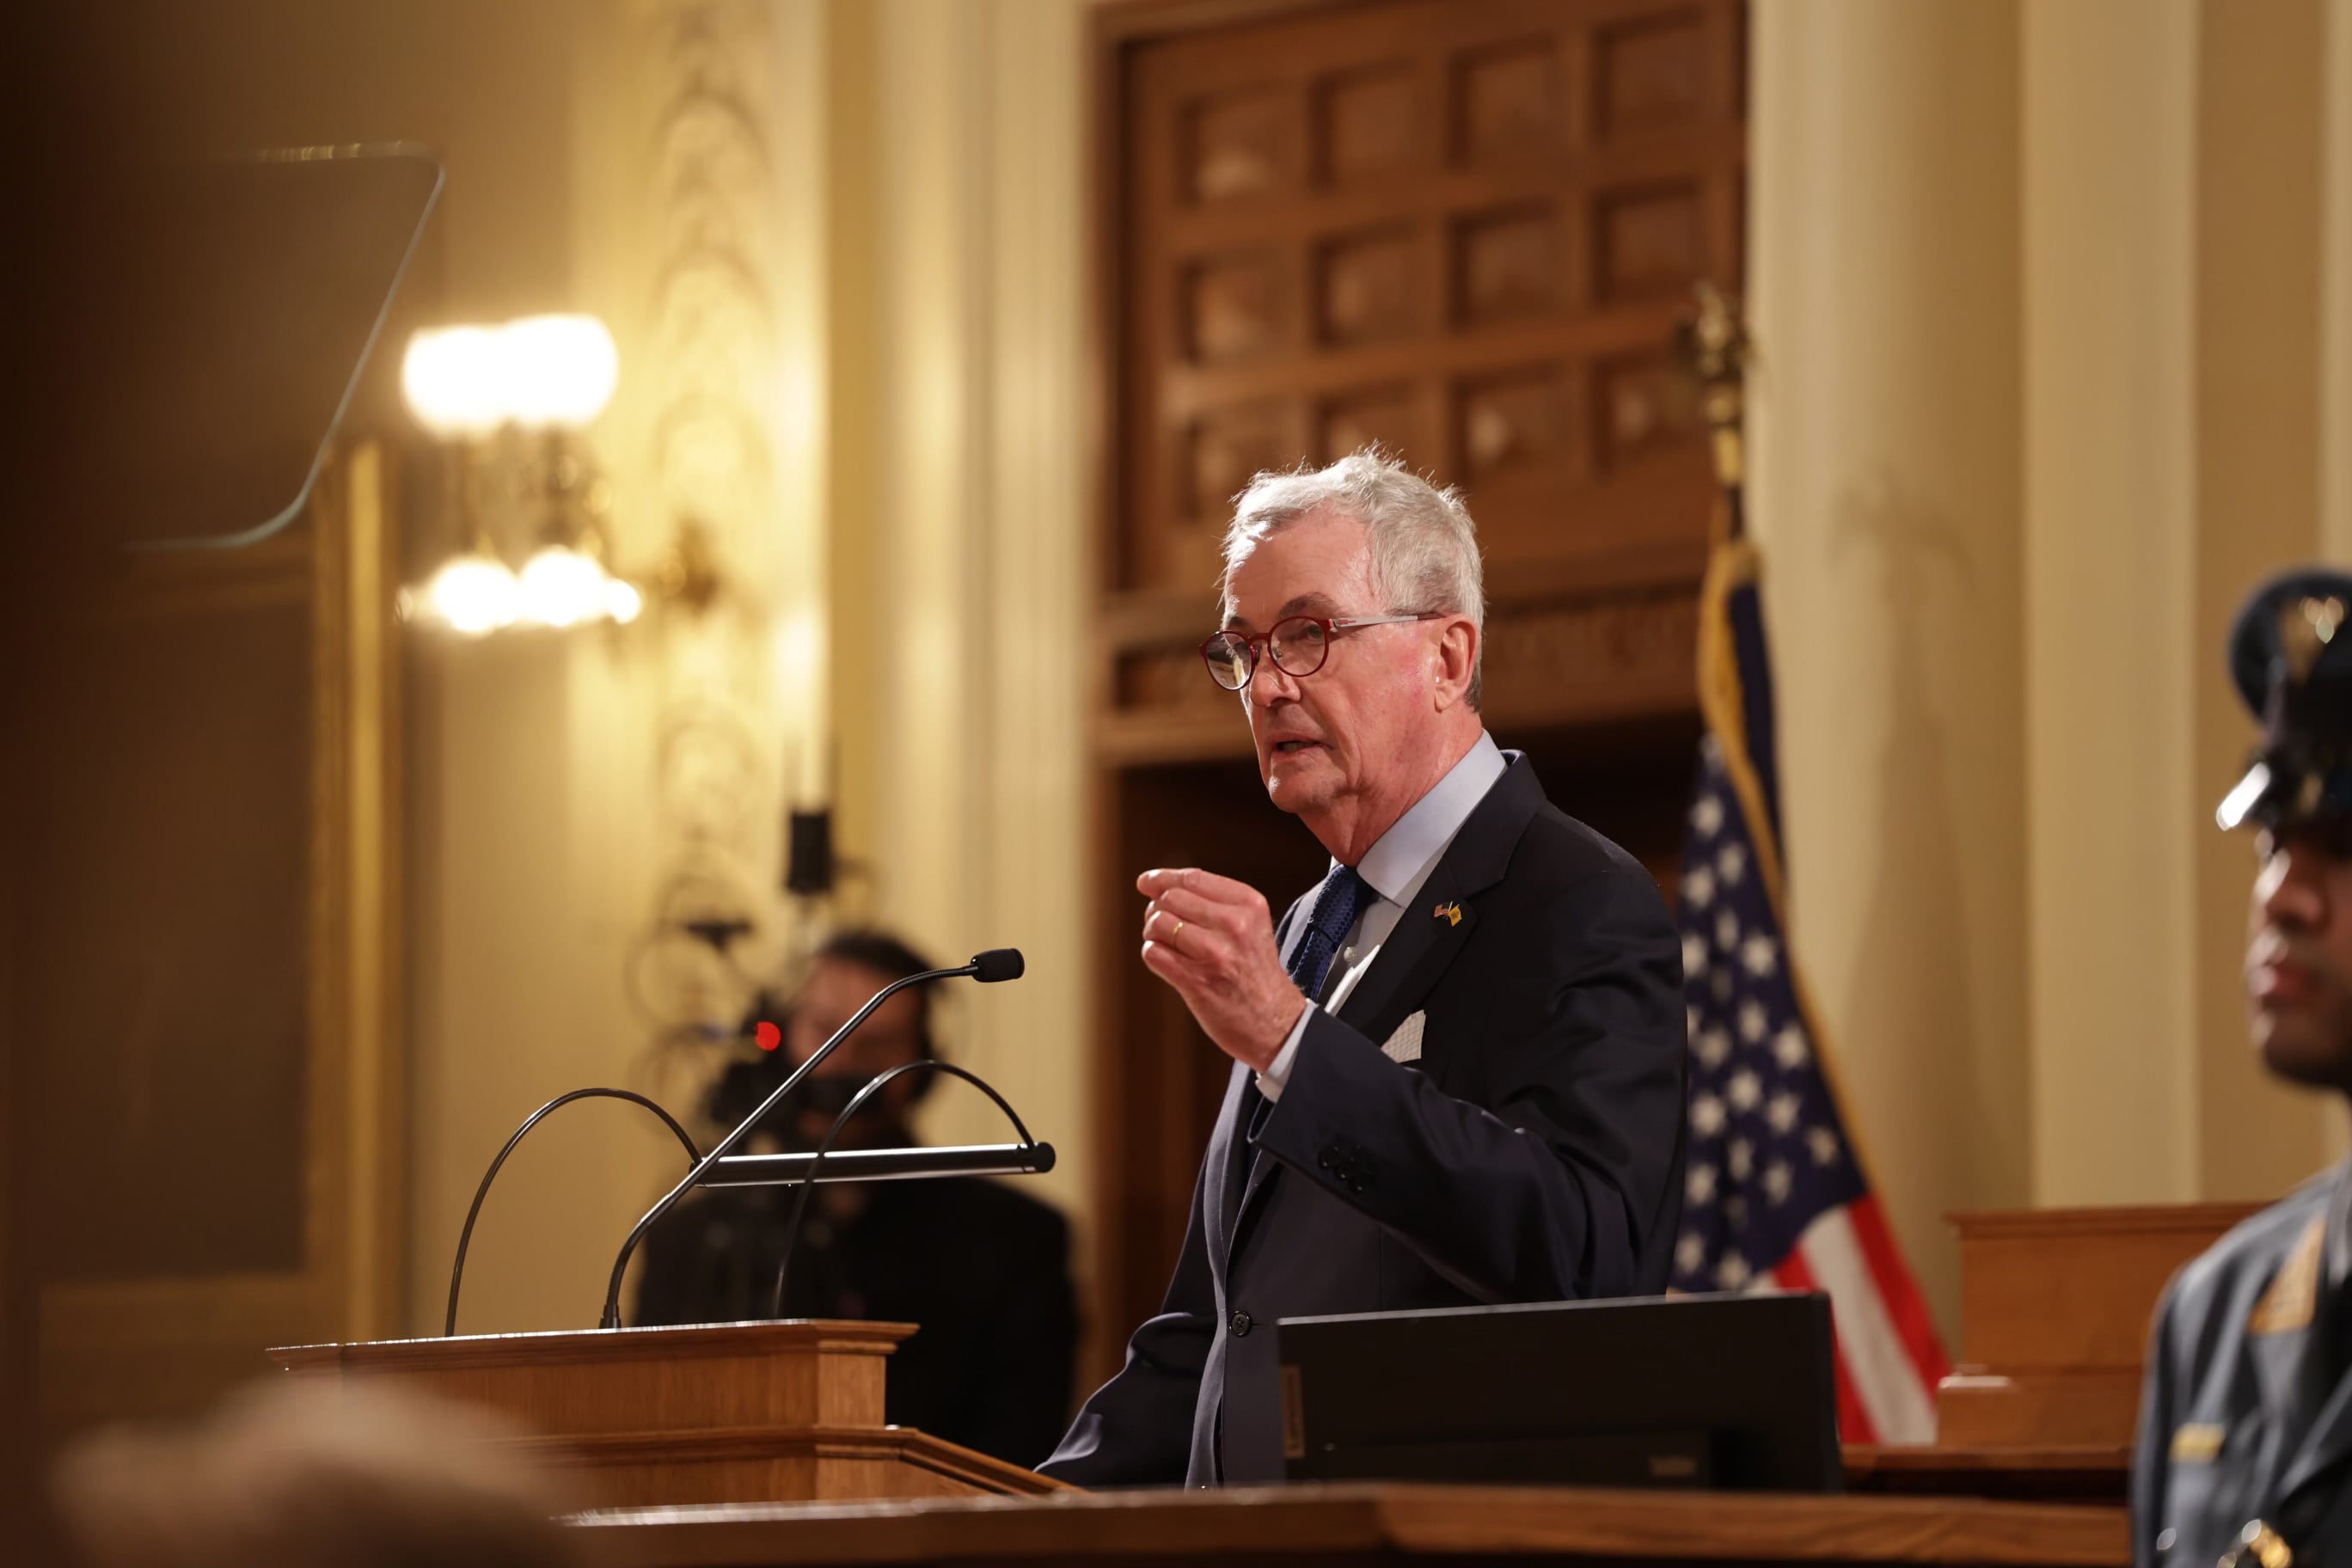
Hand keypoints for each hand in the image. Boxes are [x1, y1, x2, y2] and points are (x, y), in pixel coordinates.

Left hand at [1137, 868, 1306, 1071]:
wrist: (1275, 1023)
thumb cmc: (1255, 972)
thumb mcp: (1251, 925)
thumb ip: (1210, 902)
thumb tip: (1151, 883)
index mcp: (1249, 905)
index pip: (1192, 878)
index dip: (1162, 878)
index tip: (1146, 882)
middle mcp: (1234, 925)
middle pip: (1170, 898)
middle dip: (1156, 909)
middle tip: (1162, 925)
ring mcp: (1215, 954)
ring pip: (1158, 924)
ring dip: (1152, 933)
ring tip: (1167, 945)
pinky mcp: (1196, 981)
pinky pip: (1153, 953)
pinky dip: (1153, 955)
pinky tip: (1167, 962)